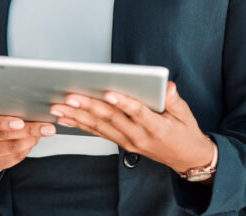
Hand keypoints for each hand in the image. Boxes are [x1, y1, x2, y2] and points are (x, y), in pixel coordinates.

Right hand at [0, 98, 55, 175]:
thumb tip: (12, 101)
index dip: (3, 122)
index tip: (21, 122)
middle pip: (3, 136)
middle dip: (28, 130)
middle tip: (47, 127)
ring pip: (10, 149)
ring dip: (30, 140)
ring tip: (43, 133)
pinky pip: (12, 160)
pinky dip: (26, 150)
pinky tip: (33, 141)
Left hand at [49, 82, 215, 173]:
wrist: (186, 158)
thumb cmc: (184, 132)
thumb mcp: (185, 114)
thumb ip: (174, 100)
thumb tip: (168, 86)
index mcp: (155, 127)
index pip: (137, 112)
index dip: (123, 102)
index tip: (108, 92)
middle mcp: (138, 136)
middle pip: (111, 119)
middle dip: (88, 106)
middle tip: (70, 96)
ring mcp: (128, 141)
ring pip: (99, 127)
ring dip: (77, 116)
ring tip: (59, 106)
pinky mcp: (122, 143)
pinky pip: (98, 133)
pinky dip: (80, 125)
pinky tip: (65, 118)